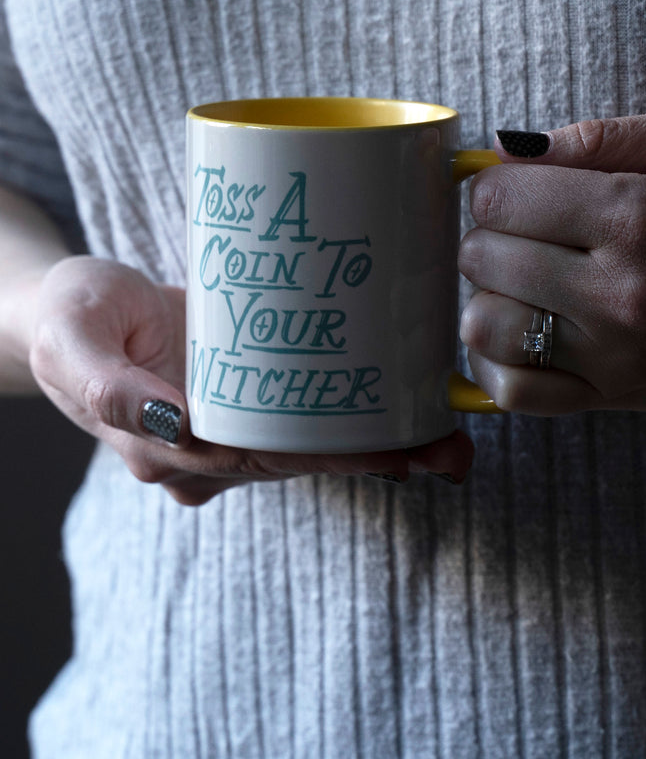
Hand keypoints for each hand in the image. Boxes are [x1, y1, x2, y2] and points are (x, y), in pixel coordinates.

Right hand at [29, 256, 473, 503]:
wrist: (67, 311)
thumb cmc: (67, 320)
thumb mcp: (74, 340)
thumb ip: (110, 390)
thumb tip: (177, 425)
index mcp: (166, 447)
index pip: (260, 460)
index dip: (329, 459)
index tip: (394, 455)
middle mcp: (204, 449)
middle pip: (299, 460)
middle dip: (375, 459)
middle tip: (450, 448)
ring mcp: (225, 425)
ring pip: (307, 442)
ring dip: (377, 443)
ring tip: (448, 435)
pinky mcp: (239, 395)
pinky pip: (299, 412)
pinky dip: (349, 414)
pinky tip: (400, 405)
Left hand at [458, 107, 645, 414]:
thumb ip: (600, 140)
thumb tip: (506, 151)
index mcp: (640, 217)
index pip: (498, 199)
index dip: (498, 188)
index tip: (521, 192)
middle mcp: (624, 293)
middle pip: (482, 258)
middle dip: (493, 237)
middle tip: (529, 234)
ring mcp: (617, 357)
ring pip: (483, 326)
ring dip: (489, 297)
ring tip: (527, 281)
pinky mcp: (614, 400)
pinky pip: (512, 392)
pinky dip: (496, 361)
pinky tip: (520, 331)